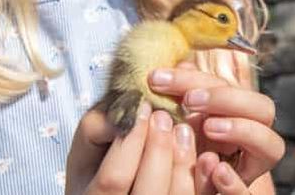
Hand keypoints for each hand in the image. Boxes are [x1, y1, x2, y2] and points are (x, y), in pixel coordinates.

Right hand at [65, 104, 199, 194]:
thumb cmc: (96, 163)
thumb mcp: (86, 147)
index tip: (141, 108)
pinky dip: (206, 179)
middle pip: (149, 192)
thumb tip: (131, 111)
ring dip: (183, 160)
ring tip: (183, 130)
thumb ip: (99, 127)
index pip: (114, 179)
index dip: (130, 142)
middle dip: (159, 148)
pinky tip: (207, 156)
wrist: (112, 188)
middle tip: (163, 116)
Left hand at [148, 65, 284, 190]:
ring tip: (208, 127)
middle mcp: (254, 134)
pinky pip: (247, 191)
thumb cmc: (180, 146)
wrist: (182, 184)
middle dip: (227, 98)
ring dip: (242, 130)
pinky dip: (233, 183)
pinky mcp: (240, 191)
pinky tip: (215, 171)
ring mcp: (252, 164)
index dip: (195, 77)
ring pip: (272, 145)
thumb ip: (178, 96)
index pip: (230, 83)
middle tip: (189, 100)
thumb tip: (166, 71)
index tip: (159, 79)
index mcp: (239, 109)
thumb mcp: (175, 118)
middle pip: (263, 108)